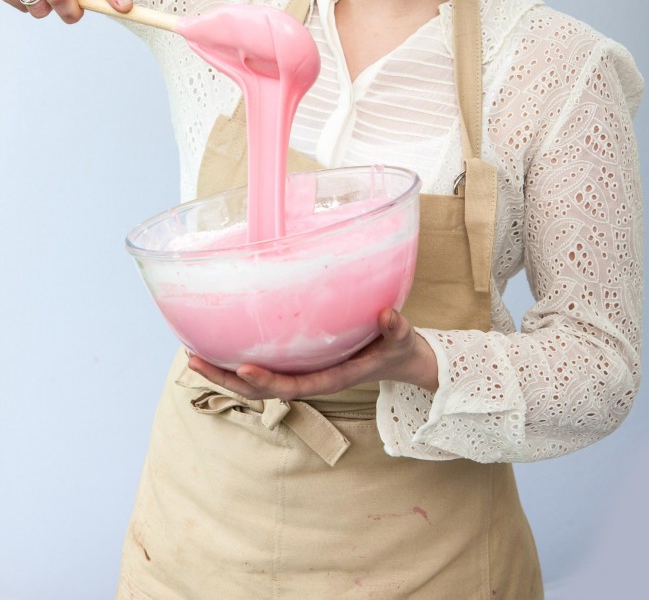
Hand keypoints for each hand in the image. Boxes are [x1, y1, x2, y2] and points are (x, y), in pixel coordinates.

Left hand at [189, 307, 438, 400]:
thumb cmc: (399, 349)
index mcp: (332, 379)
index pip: (293, 386)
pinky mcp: (301, 362)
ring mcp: (304, 372)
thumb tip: (387, 314)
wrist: (401, 360)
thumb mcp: (402, 339)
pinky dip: (240, 359)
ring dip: (225, 371)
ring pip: (258, 380)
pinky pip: (267, 364)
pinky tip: (220, 343)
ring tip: (192, 354)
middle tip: (194, 359)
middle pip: (262, 388)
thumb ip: (396, 329)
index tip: (242, 367)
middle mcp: (312, 378)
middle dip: (227, 378)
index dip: (267, 380)